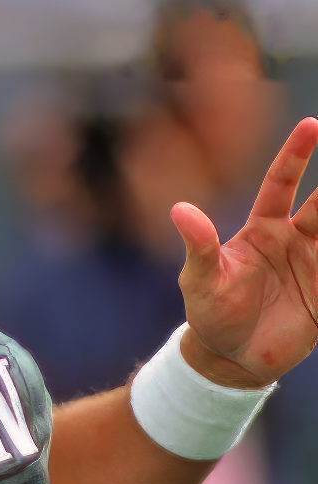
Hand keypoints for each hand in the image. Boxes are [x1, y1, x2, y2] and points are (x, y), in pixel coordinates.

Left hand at [173, 117, 317, 385]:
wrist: (229, 359)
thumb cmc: (211, 312)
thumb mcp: (201, 280)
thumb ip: (199, 245)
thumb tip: (179, 210)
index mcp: (263, 228)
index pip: (282, 183)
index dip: (296, 154)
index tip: (312, 124)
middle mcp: (294, 240)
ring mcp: (314, 266)